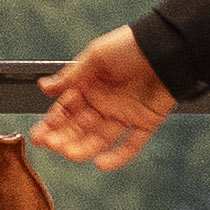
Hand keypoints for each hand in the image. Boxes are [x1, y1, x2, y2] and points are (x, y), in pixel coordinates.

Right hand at [31, 29, 178, 167]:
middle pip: (80, 128)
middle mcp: (105, 103)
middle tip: (52, 146)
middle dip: (64, 138)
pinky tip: (101, 164)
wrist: (170, 46)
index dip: (52, 123)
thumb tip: (43, 87)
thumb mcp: (97, 56)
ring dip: (84, 148)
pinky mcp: (146, 122)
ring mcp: (124, 114)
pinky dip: (118, 157)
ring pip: (100, 139)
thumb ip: (72, 76)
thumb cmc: (132, 45)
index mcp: (90, 87)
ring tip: (70, 153)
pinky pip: (131, 145)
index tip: (40, 135)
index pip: (65, 110)